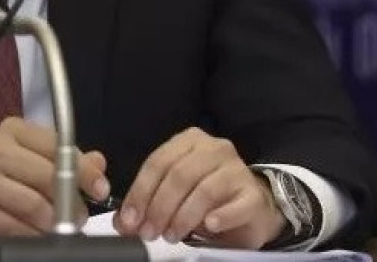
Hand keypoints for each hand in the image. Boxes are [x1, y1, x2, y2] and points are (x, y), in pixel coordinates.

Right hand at [0, 117, 110, 248]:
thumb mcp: (23, 152)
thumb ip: (61, 156)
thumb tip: (98, 162)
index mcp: (12, 131)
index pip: (58, 147)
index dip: (84, 170)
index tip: (99, 187)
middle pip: (50, 178)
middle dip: (72, 202)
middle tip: (79, 214)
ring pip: (38, 208)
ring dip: (56, 223)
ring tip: (59, 225)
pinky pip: (22, 230)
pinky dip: (37, 235)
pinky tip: (38, 233)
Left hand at [114, 127, 284, 249]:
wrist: (252, 206)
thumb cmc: (209, 196)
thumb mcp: (175, 195)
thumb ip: (148, 204)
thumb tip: (122, 223)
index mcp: (189, 142)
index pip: (157, 163)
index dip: (140, 192)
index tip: (130, 219)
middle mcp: (214, 149)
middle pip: (178, 176)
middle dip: (159, 207)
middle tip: (149, 232)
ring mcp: (237, 169)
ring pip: (204, 191)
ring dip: (182, 217)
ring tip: (171, 235)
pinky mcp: (253, 195)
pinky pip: (235, 206)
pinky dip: (219, 218)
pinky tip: (208, 227)